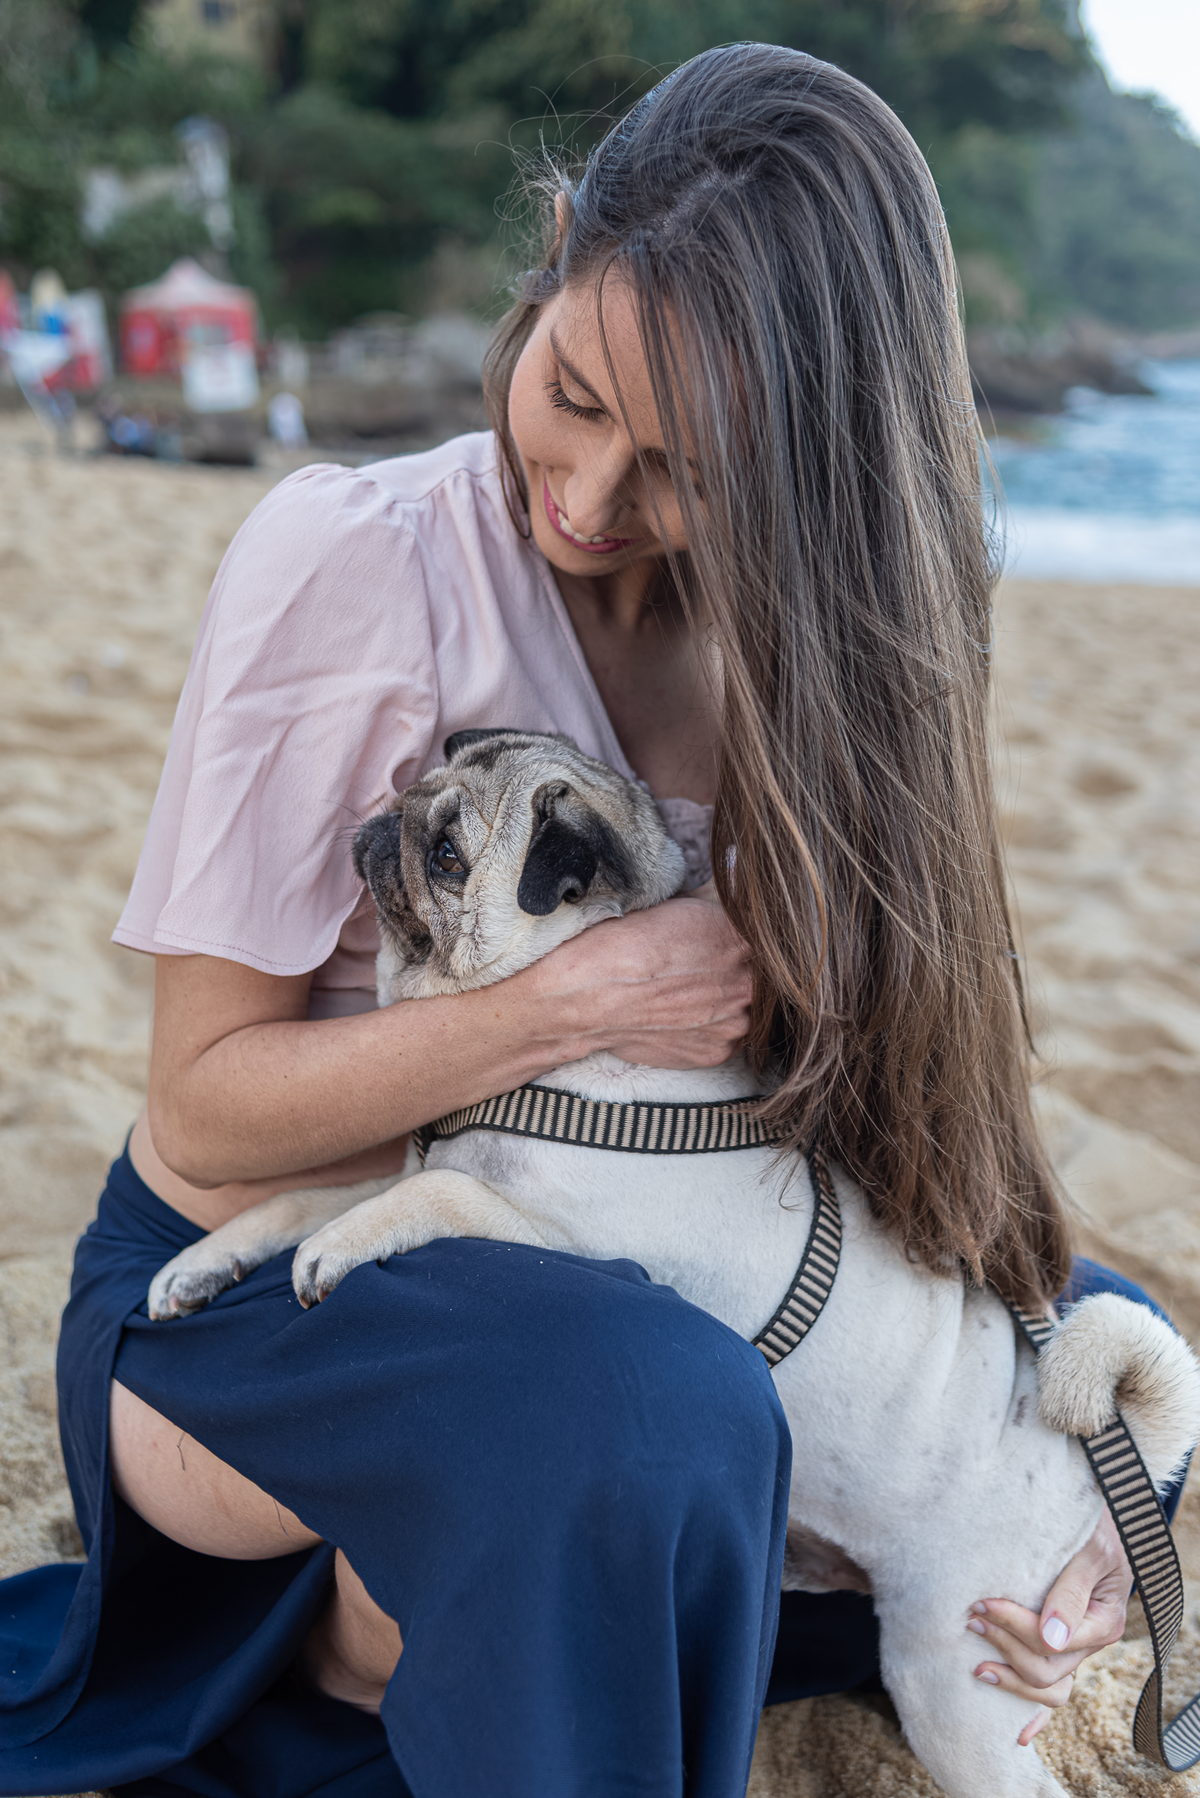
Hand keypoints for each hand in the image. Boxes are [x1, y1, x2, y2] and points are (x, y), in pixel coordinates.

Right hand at [533, 883, 753, 1069]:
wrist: (592, 994)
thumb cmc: (627, 943)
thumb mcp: (679, 904)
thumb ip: (719, 894)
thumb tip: (738, 871)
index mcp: (744, 939)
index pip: (762, 940)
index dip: (738, 942)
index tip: (719, 944)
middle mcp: (748, 982)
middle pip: (754, 977)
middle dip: (731, 973)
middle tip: (696, 971)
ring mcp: (734, 1022)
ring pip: (740, 1010)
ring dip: (722, 1004)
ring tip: (684, 996)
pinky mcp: (716, 1053)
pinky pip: (723, 1040)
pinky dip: (706, 1031)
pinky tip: (678, 1017)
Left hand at [968, 1510, 1131, 1744]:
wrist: (1104, 1517)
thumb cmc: (1097, 1526)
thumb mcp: (1091, 1550)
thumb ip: (1071, 1591)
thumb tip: (1050, 1638)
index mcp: (1101, 1621)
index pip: (1051, 1641)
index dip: (1013, 1626)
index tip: (981, 1603)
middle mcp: (1089, 1642)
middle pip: (1045, 1669)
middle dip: (1003, 1645)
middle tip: (970, 1618)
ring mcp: (1075, 1649)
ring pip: (1046, 1687)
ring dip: (1009, 1678)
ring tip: (974, 1662)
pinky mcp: (1061, 1647)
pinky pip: (1051, 1691)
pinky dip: (1033, 1713)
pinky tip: (1015, 1732)